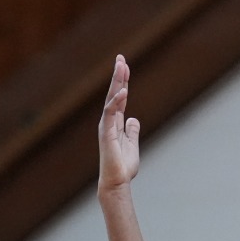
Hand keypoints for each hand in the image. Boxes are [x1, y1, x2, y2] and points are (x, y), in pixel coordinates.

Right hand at [95, 56, 140, 194]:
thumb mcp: (132, 144)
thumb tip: (133, 119)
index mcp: (115, 123)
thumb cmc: (123, 167)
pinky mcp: (106, 133)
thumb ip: (132, 131)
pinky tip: (123, 90)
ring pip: (111, 99)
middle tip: (121, 58)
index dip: (122, 81)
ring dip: (116, 82)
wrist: (117, 182)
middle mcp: (109, 122)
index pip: (119, 97)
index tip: (124, 64)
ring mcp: (106, 127)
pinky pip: (111, 113)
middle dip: (118, 75)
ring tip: (121, 66)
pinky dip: (116, 101)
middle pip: (114, 94)